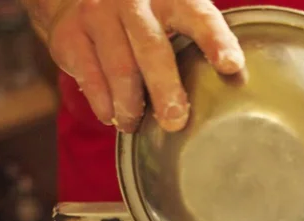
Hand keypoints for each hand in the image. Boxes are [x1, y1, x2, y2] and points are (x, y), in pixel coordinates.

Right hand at [46, 0, 243, 132]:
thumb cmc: (145, 15)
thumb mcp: (174, 13)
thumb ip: (198, 40)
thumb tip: (232, 82)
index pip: (200, 17)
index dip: (217, 41)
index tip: (231, 66)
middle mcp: (135, 1)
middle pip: (153, 49)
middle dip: (166, 89)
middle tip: (175, 121)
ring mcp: (100, 15)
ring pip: (119, 68)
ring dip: (131, 104)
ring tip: (137, 125)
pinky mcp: (71, 35)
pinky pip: (89, 76)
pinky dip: (103, 102)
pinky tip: (113, 116)